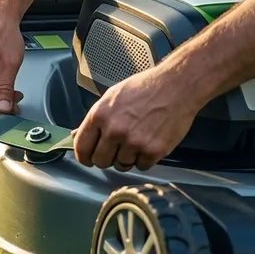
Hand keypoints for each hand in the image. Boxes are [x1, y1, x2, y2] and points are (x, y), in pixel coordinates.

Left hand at [73, 67, 200, 171]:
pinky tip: (149, 143)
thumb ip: (94, 118)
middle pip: (100, 161)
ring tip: (137, 141)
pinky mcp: (153, 150)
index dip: (84, 157)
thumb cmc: (145, 88)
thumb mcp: (112, 97)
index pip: (81, 148)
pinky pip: (142, 166)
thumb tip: (77, 135)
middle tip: (117, 149)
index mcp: (100, 115)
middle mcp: (114, 131)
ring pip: (121, 165)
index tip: (89, 159)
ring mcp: (134, 142)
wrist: (177, 86)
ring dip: (127, 158)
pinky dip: (145, 159)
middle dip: (107, 158)